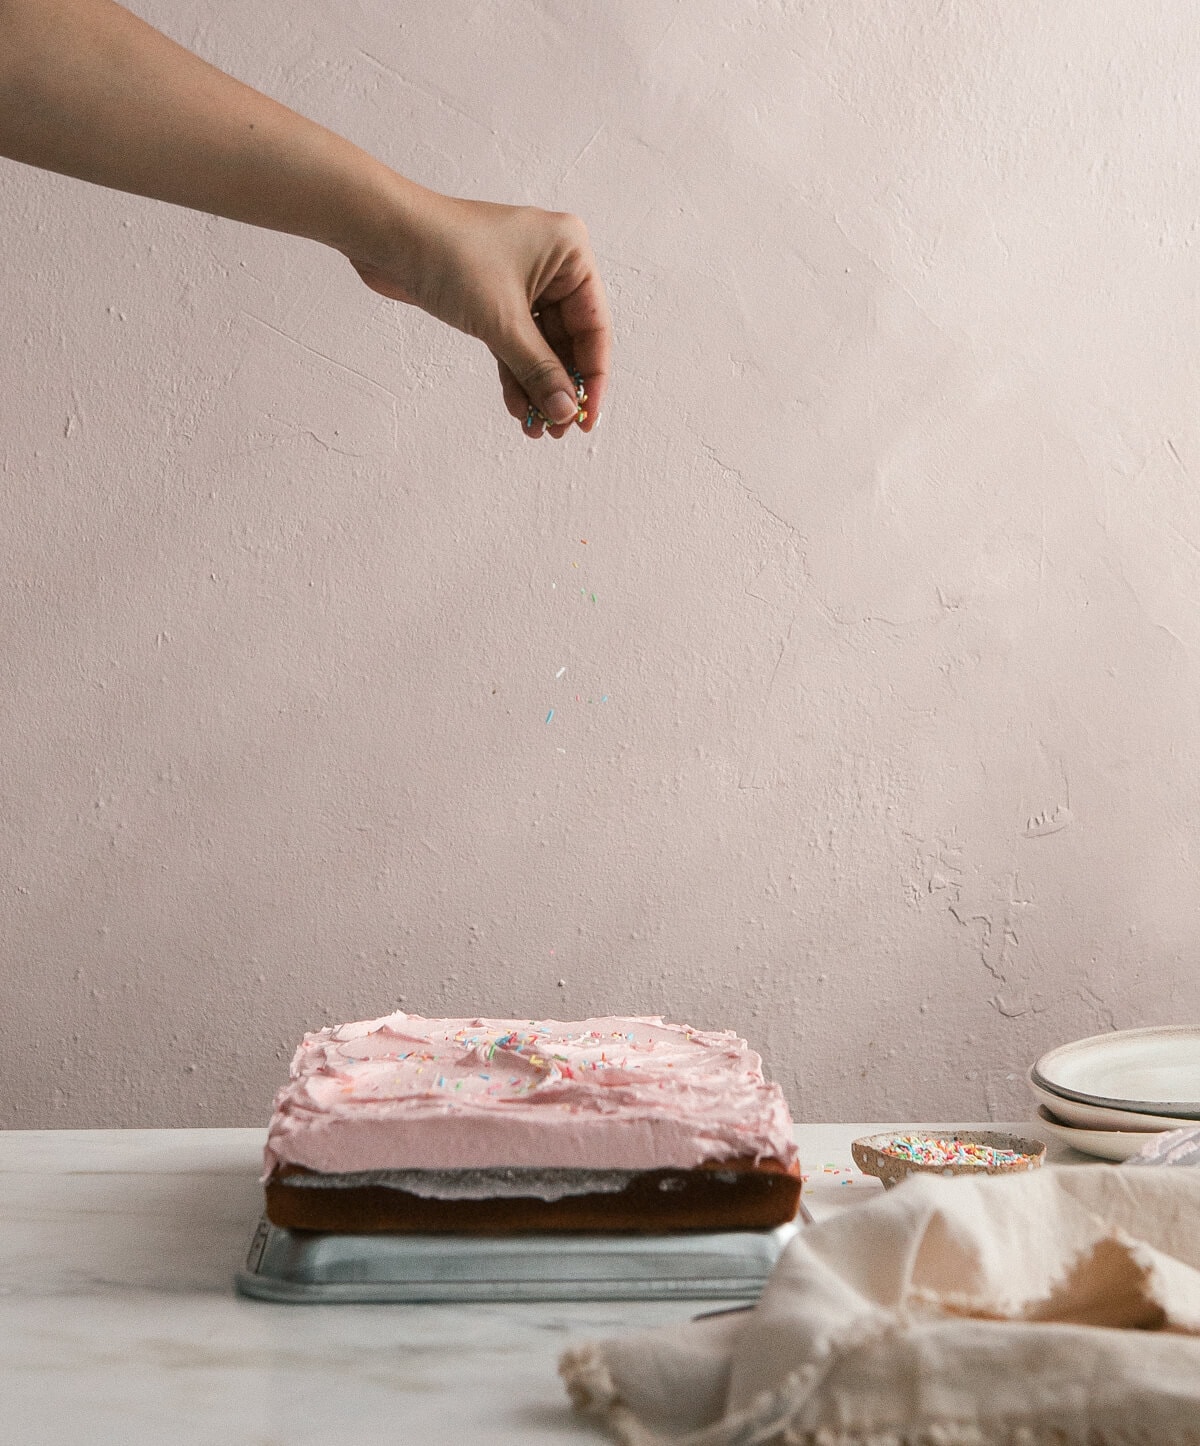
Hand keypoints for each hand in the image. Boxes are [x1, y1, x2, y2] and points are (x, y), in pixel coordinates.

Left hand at [348, 191, 609, 439]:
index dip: (592, 377)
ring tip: (536, 427)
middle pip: (568, 340)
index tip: (587, 417)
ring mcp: (522, 282)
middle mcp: (552, 264)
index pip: (594, 326)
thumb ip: (538, 369)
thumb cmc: (448, 253)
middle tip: (559, 429)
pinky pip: (514, 344)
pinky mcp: (493, 298)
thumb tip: (565, 410)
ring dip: (537, 387)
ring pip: (540, 347)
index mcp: (570, 253)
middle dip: (560, 387)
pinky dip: (515, 374)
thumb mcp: (503, 321)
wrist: (387, 237)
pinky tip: (517, 406)